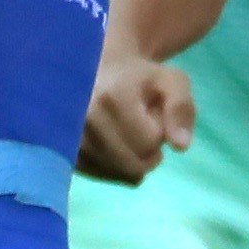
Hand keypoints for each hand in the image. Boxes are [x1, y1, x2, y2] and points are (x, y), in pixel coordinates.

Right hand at [81, 54, 193, 183]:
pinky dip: (117, 166)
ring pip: (119, 173)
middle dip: (148, 150)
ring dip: (133, 158)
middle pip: (134, 164)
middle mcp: (83, 120)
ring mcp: (71, 139)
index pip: (149, 142)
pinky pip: (105, 176)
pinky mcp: (68, 153)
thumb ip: (181, 108)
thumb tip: (180, 147)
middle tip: (141, 124)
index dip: (159, 131)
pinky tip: (114, 144)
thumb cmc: (142, 79)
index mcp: (110, 98)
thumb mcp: (172, 82)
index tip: (150, 111)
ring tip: (126, 130)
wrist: (101, 73)